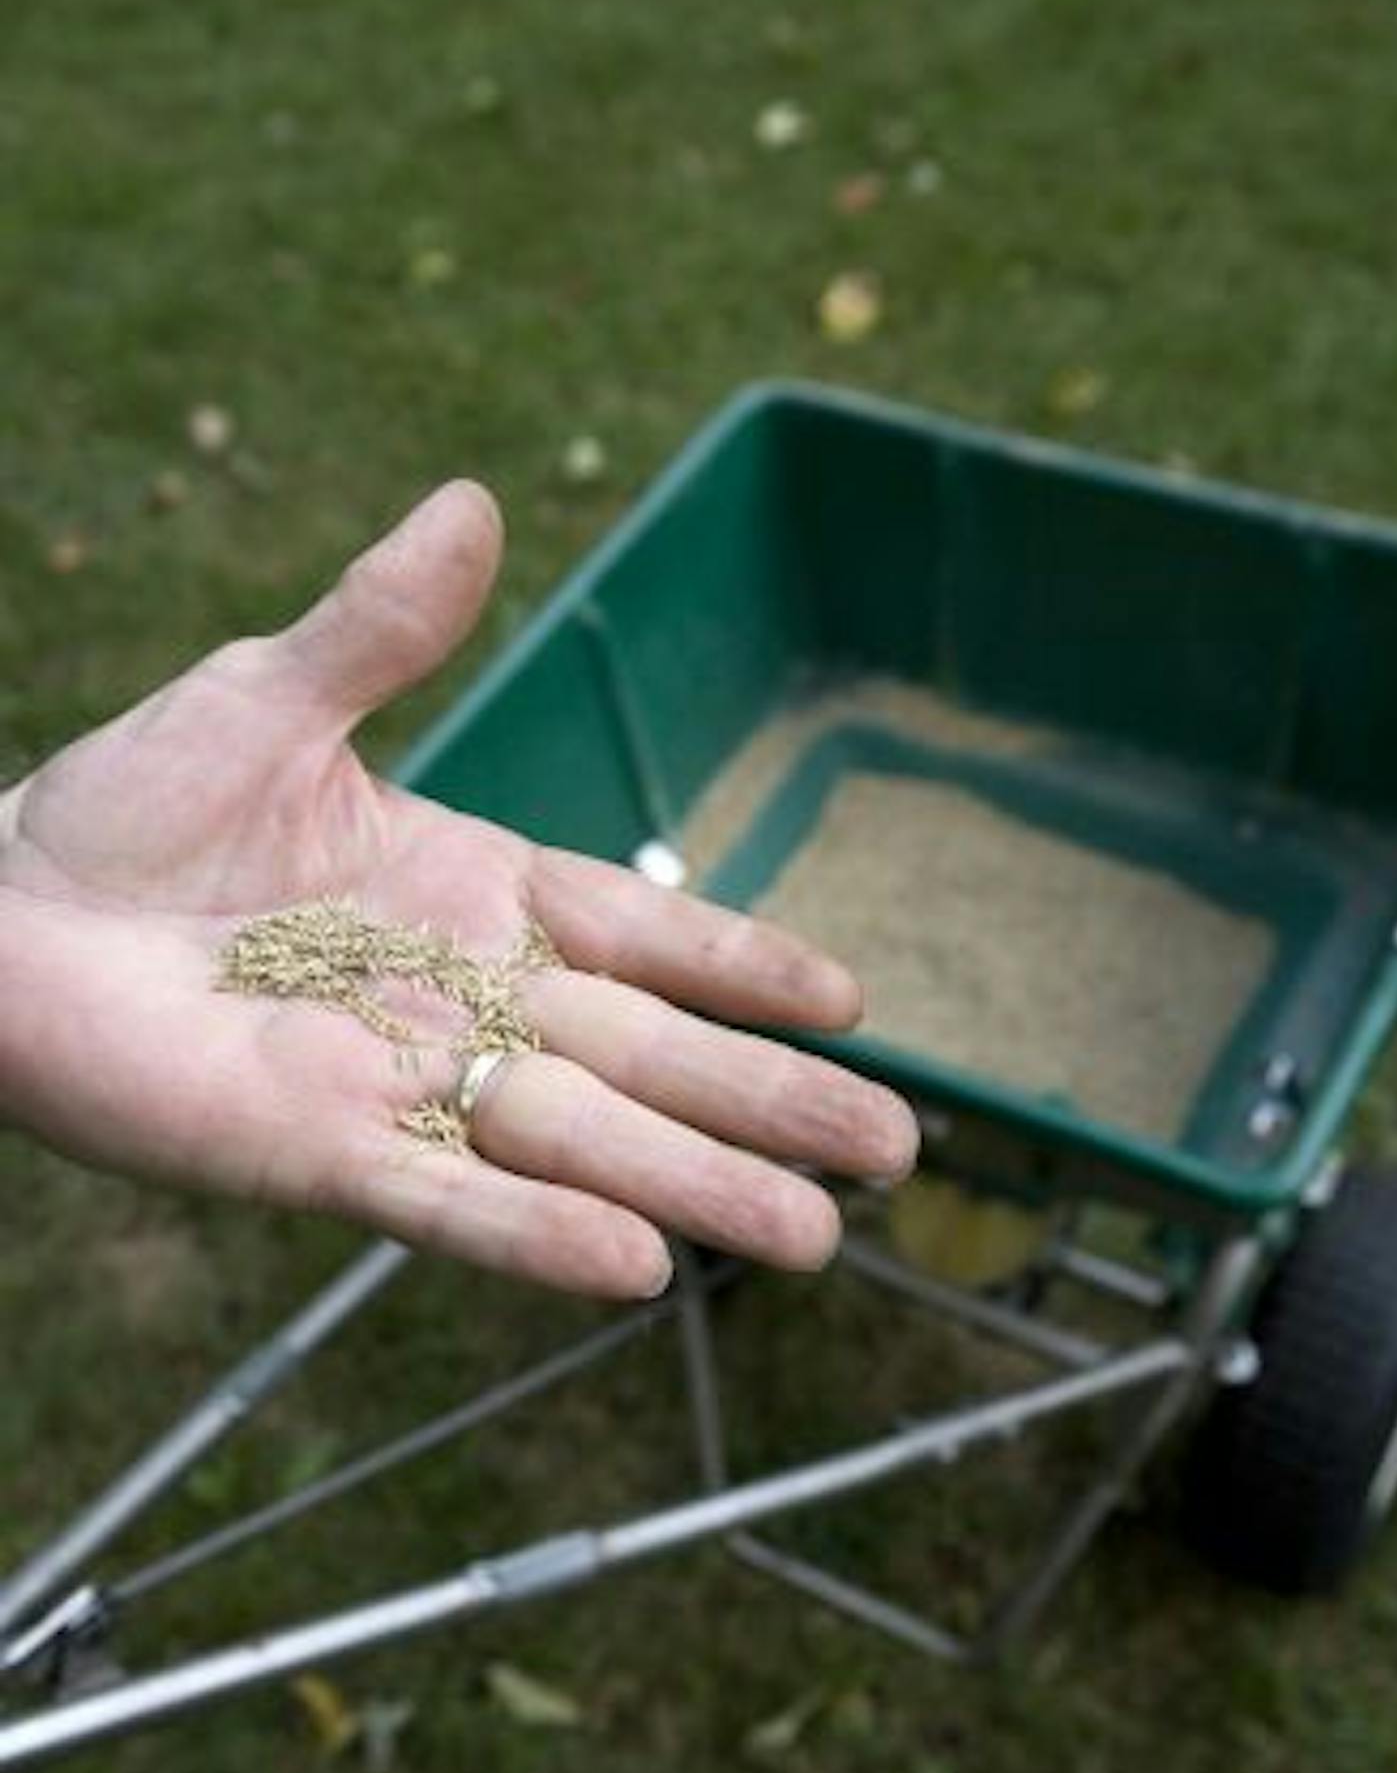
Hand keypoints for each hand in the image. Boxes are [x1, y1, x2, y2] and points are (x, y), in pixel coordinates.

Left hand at [0, 484, 916, 1296]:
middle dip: (768, 1103)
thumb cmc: (128, 805)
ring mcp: (399, 1082)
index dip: (745, 964)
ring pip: (576, 1144)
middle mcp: (462, 999)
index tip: (852, 997)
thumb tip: (472, 502)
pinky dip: (537, 1235)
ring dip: (696, 1188)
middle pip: (647, 1057)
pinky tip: (639, 1271)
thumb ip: (381, 623)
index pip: (643, 932)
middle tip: (891, 1152)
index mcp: (474, 892)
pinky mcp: (316, 1151)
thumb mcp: (271, 697)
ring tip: (811, 1239)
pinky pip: (447, 1202)